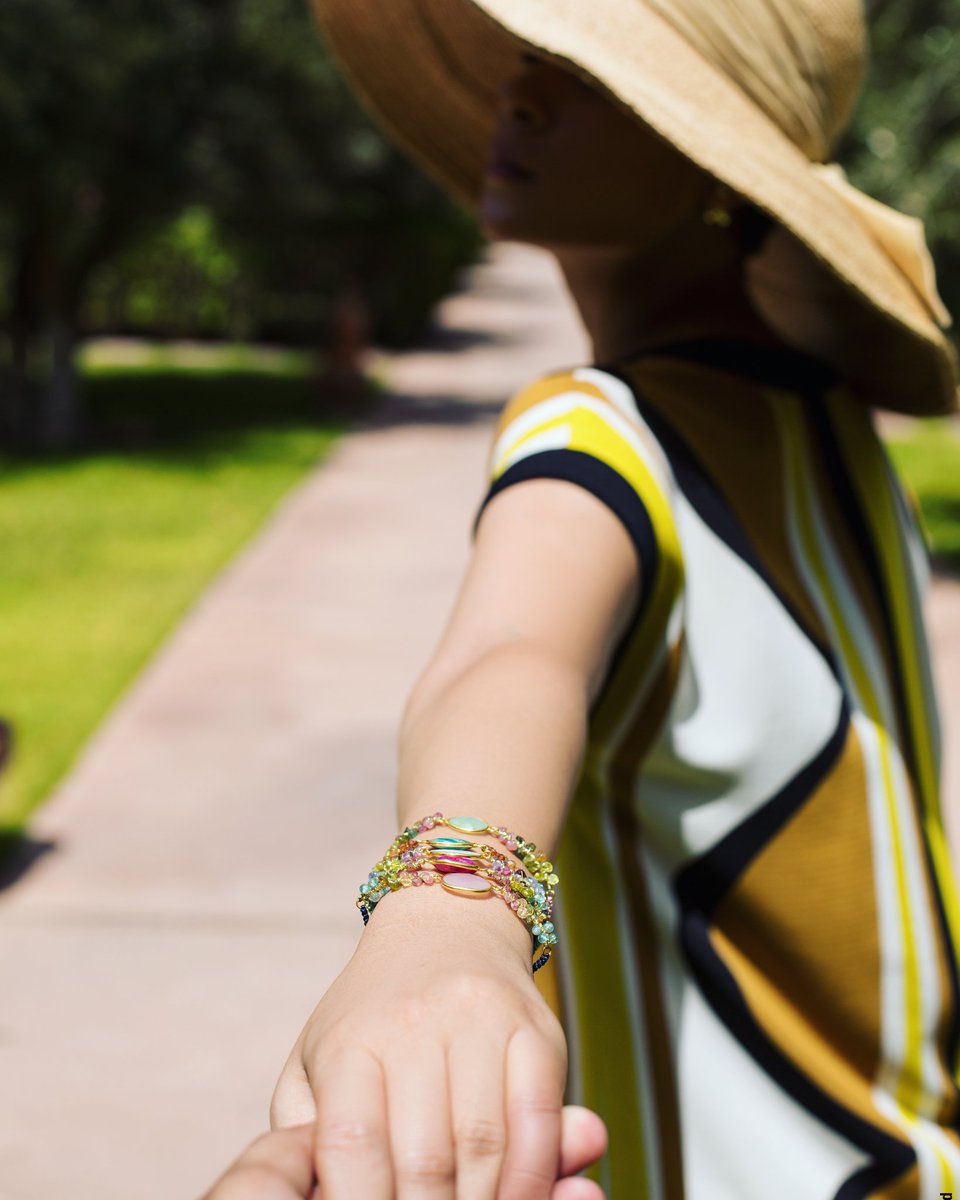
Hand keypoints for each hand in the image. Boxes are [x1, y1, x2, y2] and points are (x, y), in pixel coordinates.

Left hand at [270, 883, 607, 1197]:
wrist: (444, 927)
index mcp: (349, 1041)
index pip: (353, 1143)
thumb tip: (314, 1195)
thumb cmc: (372, 1015)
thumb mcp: (316, 1062)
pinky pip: (539, 1117)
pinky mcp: (537, 1027)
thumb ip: (302, 1135)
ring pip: (486, 1146)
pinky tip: (519, 1197)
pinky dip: (534, 1174)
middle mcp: (414, 1022)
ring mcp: (480, 1020)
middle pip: (424, 1159)